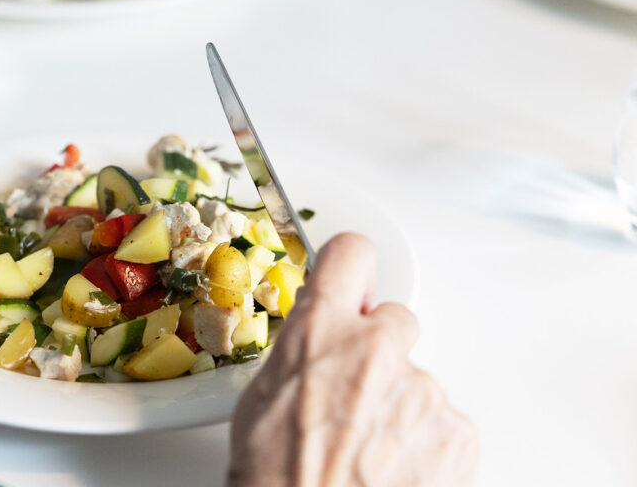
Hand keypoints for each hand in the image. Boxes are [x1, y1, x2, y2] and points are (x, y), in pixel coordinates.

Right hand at [228, 233, 477, 486]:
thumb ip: (302, 354)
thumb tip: (317, 349)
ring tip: (366, 453)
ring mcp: (422, 390)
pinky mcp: (457, 432)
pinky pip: (446, 425)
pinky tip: (392, 472)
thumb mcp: (261, 397)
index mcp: (320, 331)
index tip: (355, 283)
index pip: (351, 254)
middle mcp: (376, 348)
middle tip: (354, 398)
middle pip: (395, 321)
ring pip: (419, 382)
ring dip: (400, 409)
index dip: (352, 271)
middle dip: (380, 351)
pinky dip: (426, 447)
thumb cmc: (276, 477)